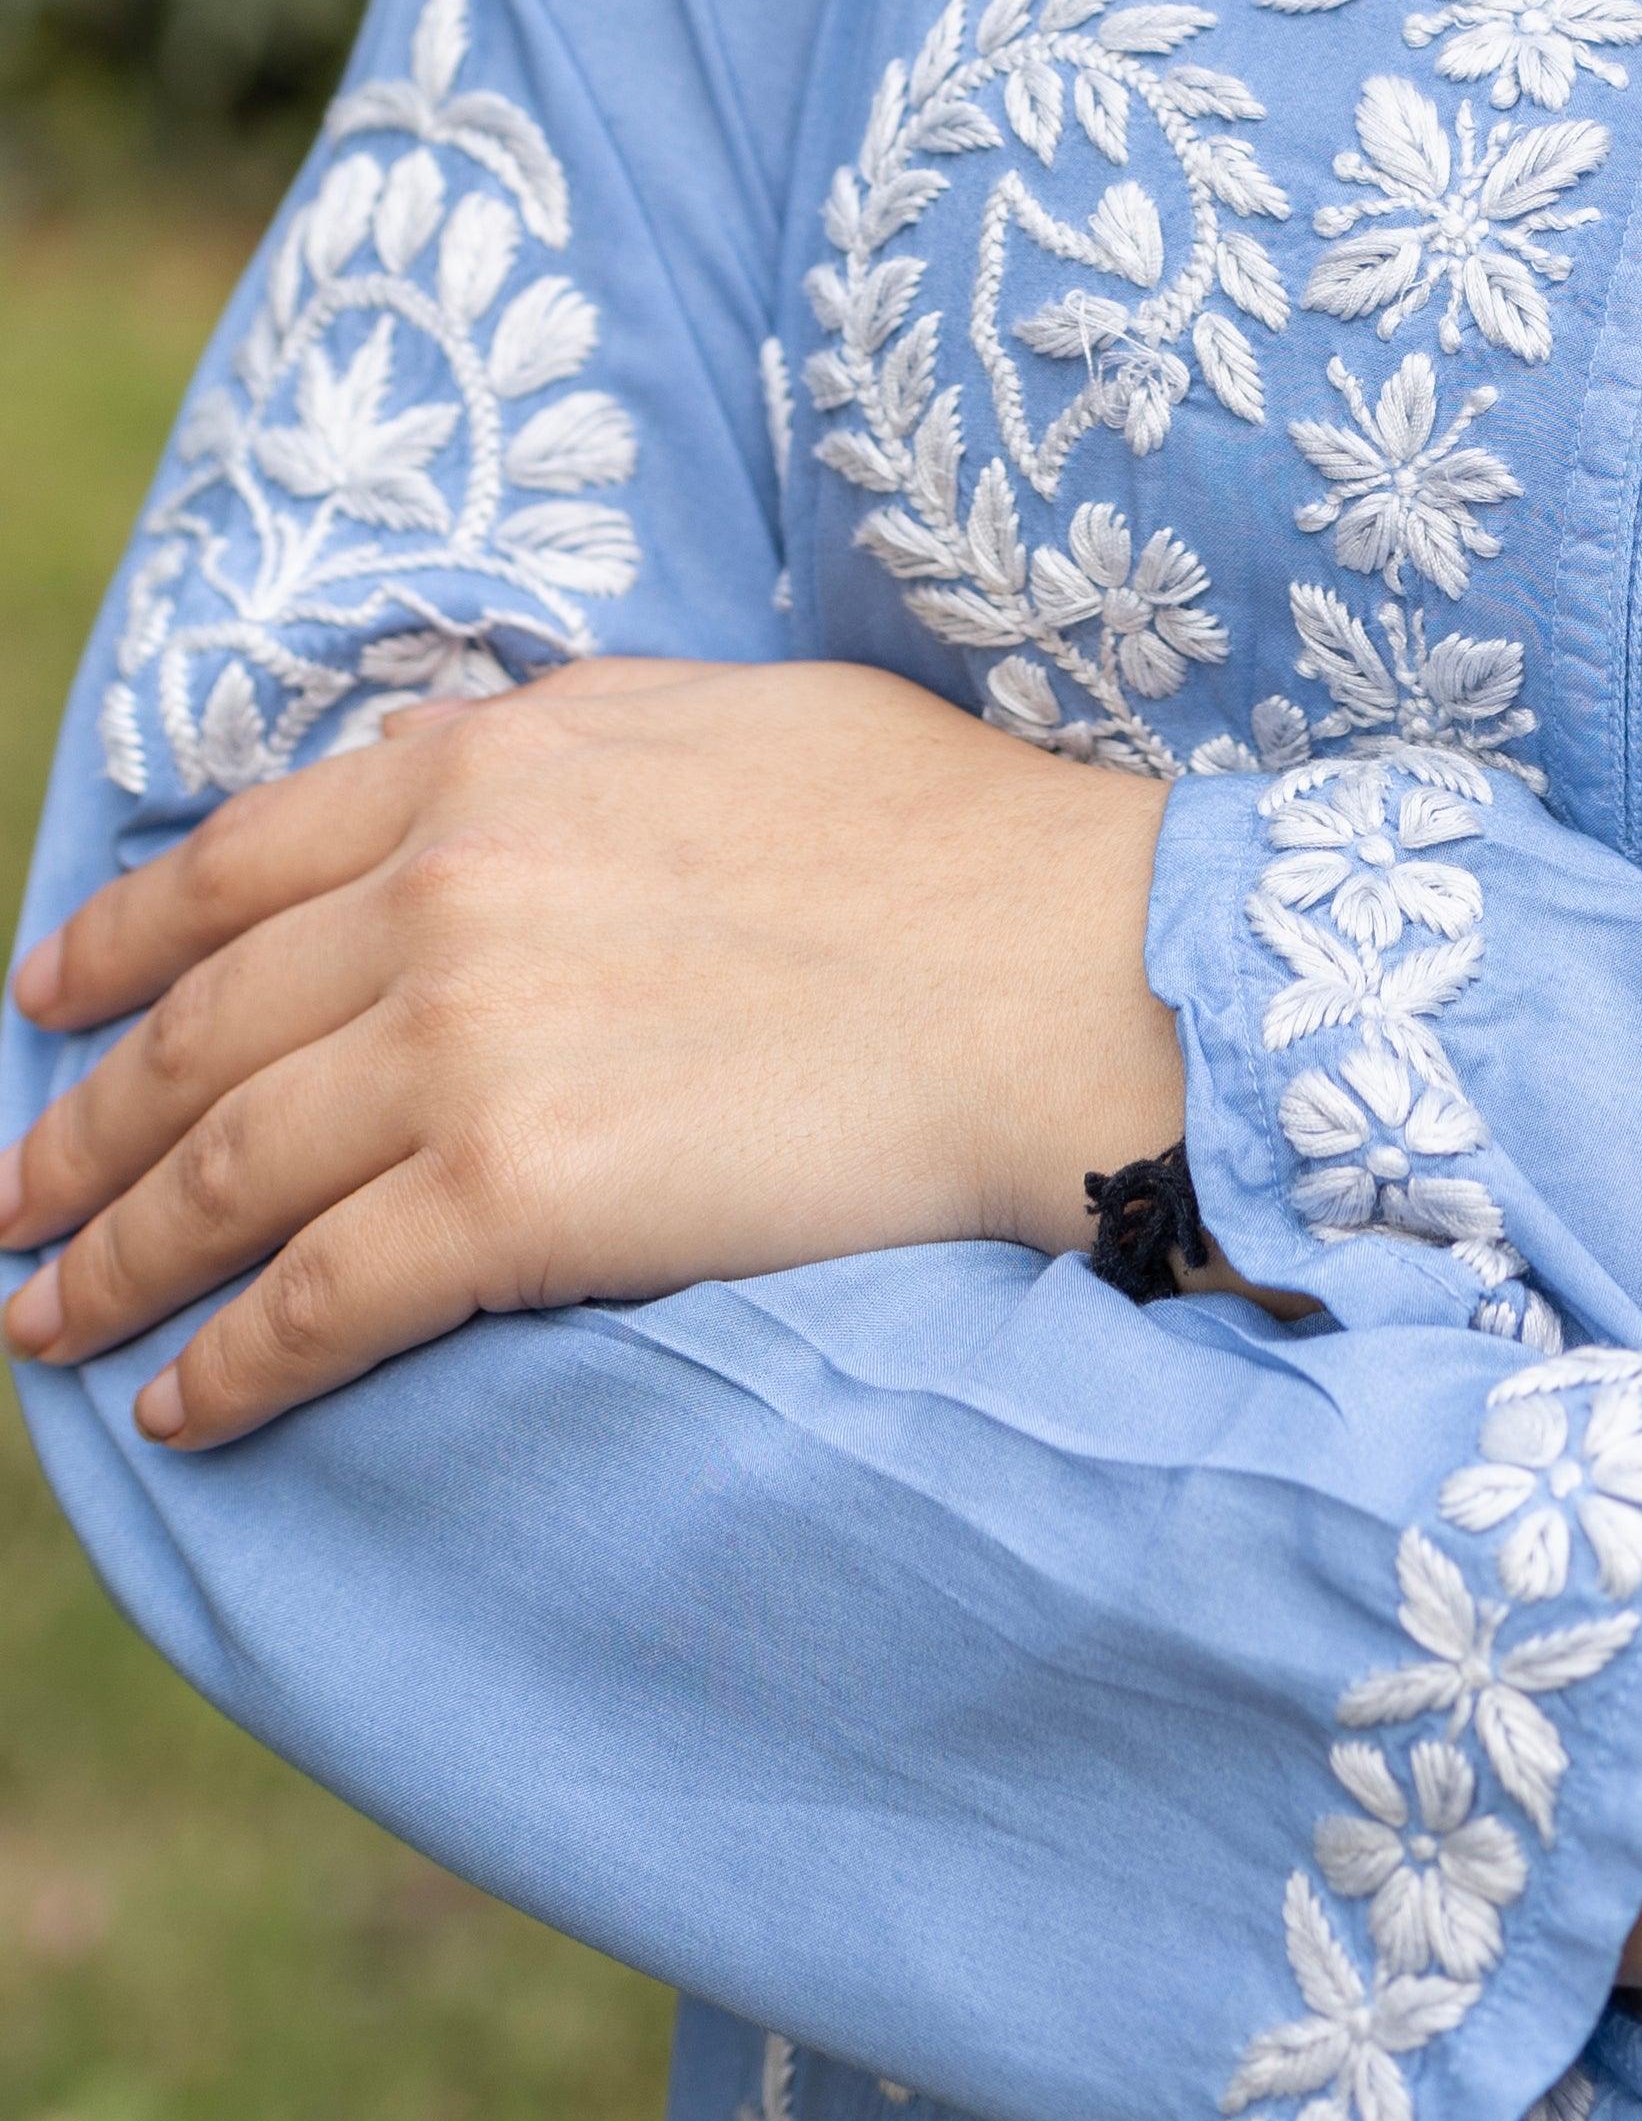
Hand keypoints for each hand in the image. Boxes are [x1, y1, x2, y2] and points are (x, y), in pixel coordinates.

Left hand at [2, 656, 1184, 1444]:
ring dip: (111, 1260)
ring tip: (51, 1320)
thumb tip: (457, 773)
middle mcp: (449, 892)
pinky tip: (181, 1403)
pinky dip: (224, 1363)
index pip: (239, 859)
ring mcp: (469, 1046)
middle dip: (77, 1127)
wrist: (1058, 972)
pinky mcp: (511, 1200)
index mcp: (494, 765)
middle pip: (200, 1028)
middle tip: (8, 1198)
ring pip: (222, 1170)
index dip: (121, 939)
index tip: (47, 995)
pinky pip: (312, 1302)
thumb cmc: (938, 839)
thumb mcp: (720, 716)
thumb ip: (563, 746)